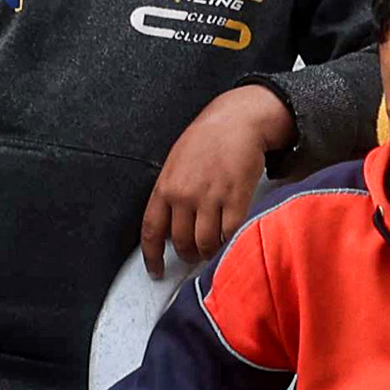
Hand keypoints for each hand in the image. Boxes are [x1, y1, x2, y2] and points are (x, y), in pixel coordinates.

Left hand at [142, 83, 294, 265]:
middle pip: (181, 242)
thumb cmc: (208, 138)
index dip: (152, 255)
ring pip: (205, 243)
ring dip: (208, 252)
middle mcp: (184, 195)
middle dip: (187, 255)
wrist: (238, 121)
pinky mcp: (236, 199)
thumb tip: (169, 223)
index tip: (156, 269)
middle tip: (193, 256)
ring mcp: (210, 198)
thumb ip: (170, 191)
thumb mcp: (176, 162)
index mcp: (165, 186)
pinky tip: (229, 238)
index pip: (152, 230)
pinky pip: (229, 233)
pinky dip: (229, 241)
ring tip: (212, 249)